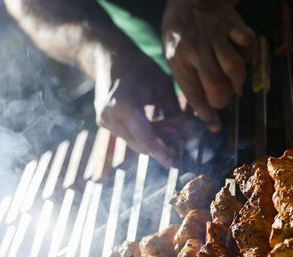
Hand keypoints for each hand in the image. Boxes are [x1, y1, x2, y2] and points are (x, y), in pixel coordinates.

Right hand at [93, 45, 193, 167]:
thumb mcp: (162, 85)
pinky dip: (144, 136)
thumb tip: (188, 135)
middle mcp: (109, 117)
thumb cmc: (138, 66)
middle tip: (182, 144)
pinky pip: (127, 136)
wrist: (107, 56)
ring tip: (175, 136)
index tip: (174, 163)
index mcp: (123, 105)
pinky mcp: (104, 123)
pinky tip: (161, 129)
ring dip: (154, 142)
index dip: (161, 152)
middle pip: (140, 144)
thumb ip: (174, 111)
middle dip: (161, 147)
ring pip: (134, 142)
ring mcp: (104, 121)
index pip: (145, 138)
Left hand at [162, 0, 255, 131]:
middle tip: (223, 97)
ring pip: (234, 67)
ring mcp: (216, 35)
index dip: (206, 113)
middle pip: (216, 83)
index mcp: (179, 59)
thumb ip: (189, 85)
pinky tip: (242, 57)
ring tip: (234, 82)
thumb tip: (206, 117)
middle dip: (223, 98)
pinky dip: (250, 55)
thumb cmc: (182, 36)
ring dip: (238, 81)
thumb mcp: (175, 59)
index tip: (214, 126)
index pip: (193, 93)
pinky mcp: (233, 24)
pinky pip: (249, 44)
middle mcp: (197, 48)